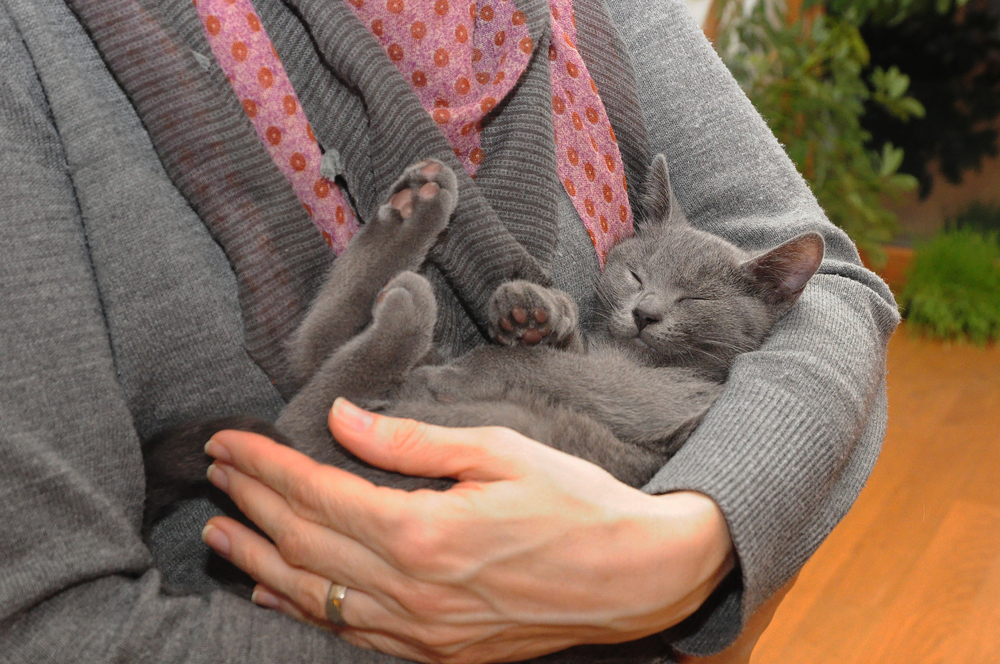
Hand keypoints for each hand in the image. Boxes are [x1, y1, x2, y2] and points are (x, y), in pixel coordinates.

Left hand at [200, 398, 734, 663]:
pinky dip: (303, 610)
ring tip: (217, 533)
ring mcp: (421, 631)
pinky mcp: (437, 652)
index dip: (265, 466)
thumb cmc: (576, 503)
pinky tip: (275, 593)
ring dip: (259, 560)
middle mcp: (411, 590)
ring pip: (314, 596)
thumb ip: (411, 441)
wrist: (636, 577)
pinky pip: (351, 633)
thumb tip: (341, 420)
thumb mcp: (499, 451)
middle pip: (303, 544)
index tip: (229, 440)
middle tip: (213, 472)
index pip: (317, 493)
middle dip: (250, 503)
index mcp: (423, 532)